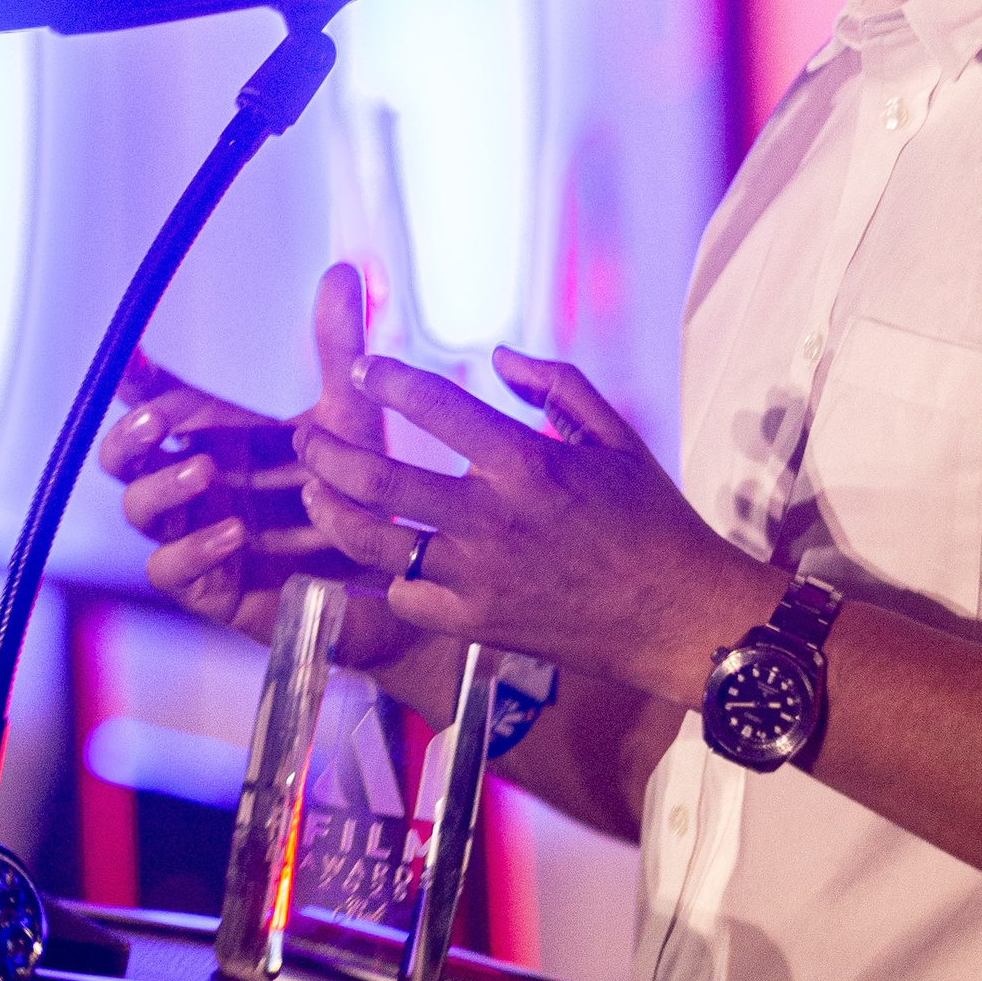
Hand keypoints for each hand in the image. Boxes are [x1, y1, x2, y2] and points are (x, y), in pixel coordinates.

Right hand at [97, 264, 463, 725]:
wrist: (395, 571)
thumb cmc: (365, 489)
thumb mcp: (353, 413)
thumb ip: (340, 347)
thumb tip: (342, 269)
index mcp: (219, 434)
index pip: (158, 400)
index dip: (134, 379)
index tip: (130, 355)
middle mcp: (197, 482)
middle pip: (125, 455)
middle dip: (129, 434)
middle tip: (158, 418)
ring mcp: (197, 533)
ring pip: (138, 509)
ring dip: (162, 487)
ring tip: (204, 471)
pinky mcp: (212, 586)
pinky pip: (171, 570)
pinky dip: (195, 550)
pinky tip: (233, 532)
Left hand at [296, 349, 779, 705]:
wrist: (675, 616)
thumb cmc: (651, 519)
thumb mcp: (615, 436)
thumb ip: (555, 386)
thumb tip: (497, 357)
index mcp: (527, 463)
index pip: (436, 406)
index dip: (387, 380)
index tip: (360, 368)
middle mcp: (492, 519)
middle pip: (380, 478)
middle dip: (327, 450)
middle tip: (305, 433)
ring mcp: (477, 577)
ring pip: (375, 541)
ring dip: (332, 512)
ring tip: (312, 491)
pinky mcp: (474, 623)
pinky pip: (404, 596)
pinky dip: (386, 575)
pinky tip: (378, 558)